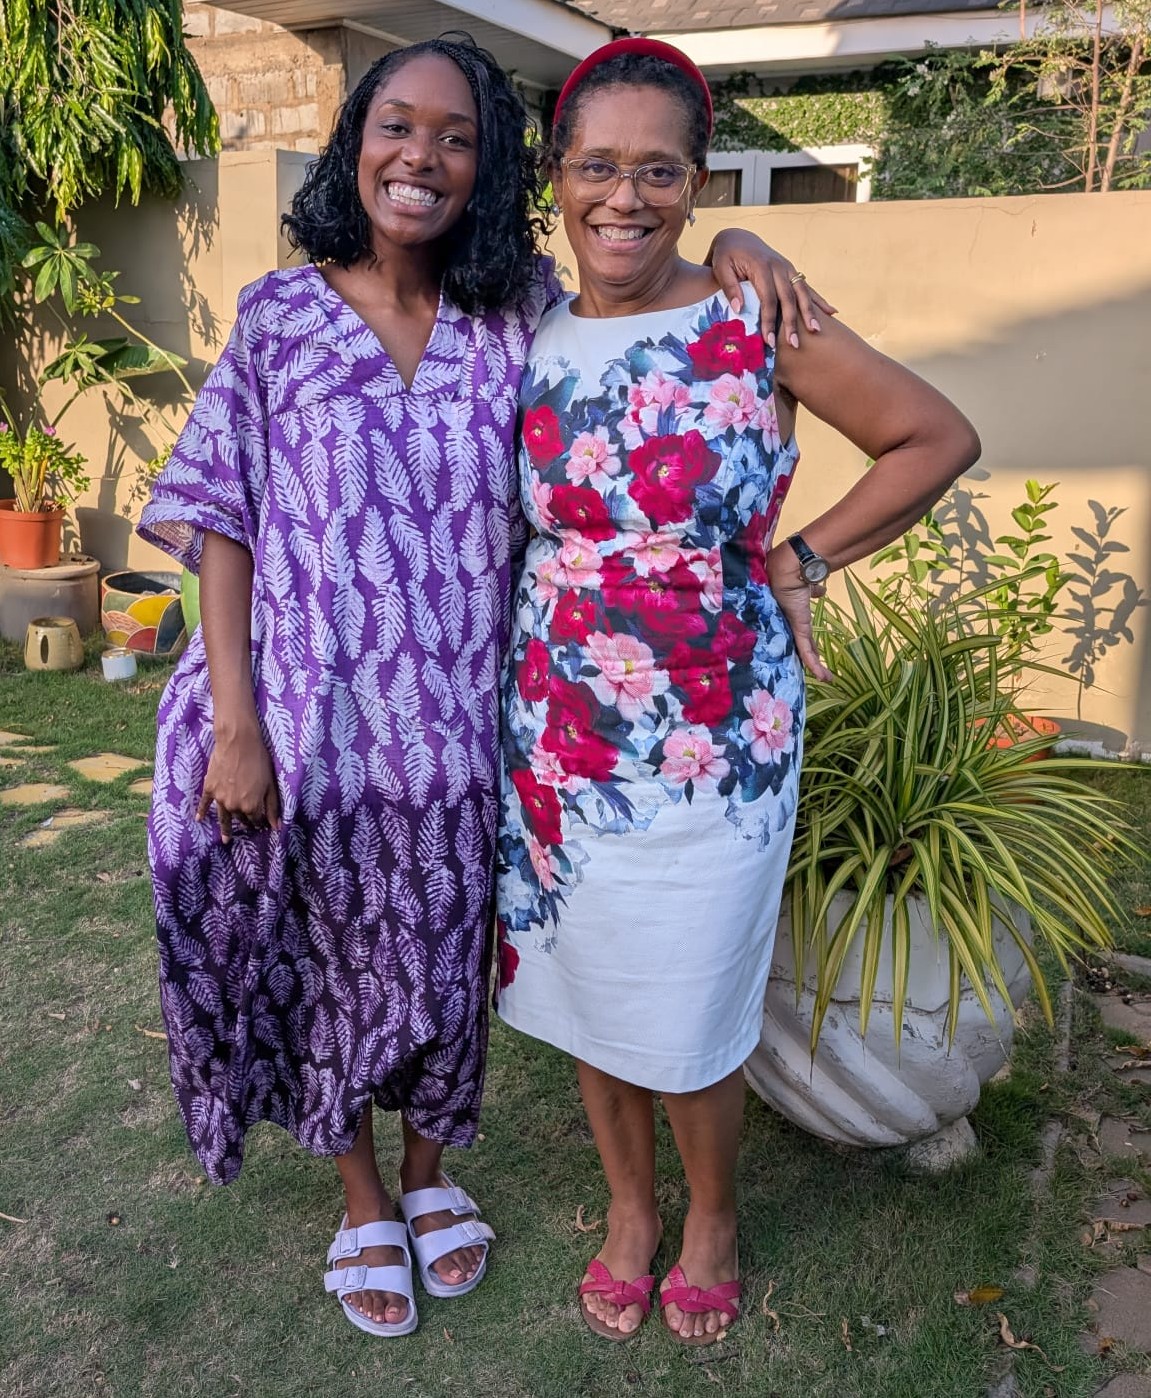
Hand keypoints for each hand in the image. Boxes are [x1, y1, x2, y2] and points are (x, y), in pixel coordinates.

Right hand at [195, 724, 280, 842]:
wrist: (238, 743)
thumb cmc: (259, 761)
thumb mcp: (270, 785)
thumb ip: (272, 807)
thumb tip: (276, 827)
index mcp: (251, 806)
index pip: (256, 820)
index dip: (260, 822)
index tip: (262, 824)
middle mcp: (234, 806)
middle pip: (240, 818)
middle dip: (246, 822)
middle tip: (248, 826)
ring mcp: (220, 798)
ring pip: (224, 816)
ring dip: (225, 829)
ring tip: (226, 840)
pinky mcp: (209, 788)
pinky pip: (205, 804)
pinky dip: (202, 812)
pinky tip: (200, 820)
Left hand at [708, 228, 836, 349]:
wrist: (737, 236)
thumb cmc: (726, 254)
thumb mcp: (721, 267)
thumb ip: (730, 287)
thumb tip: (738, 308)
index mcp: (761, 267)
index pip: (768, 299)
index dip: (769, 321)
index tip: (768, 342)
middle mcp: (779, 266)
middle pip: (789, 298)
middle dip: (792, 322)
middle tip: (794, 344)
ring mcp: (788, 268)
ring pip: (802, 292)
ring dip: (810, 312)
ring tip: (816, 331)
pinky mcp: (791, 271)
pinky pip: (807, 287)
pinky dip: (818, 300)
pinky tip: (832, 312)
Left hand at [766, 545, 832, 682]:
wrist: (791, 569)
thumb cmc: (796, 575)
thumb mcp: (806, 587)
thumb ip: (813, 590)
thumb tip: (821, 590)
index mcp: (793, 616)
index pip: (801, 634)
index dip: (807, 644)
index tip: (813, 653)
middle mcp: (791, 625)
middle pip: (801, 645)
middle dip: (808, 658)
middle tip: (815, 670)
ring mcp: (794, 628)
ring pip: (804, 652)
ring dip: (814, 667)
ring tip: (825, 679)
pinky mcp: (798, 630)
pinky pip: (806, 651)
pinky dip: (814, 664)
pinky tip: (823, 677)